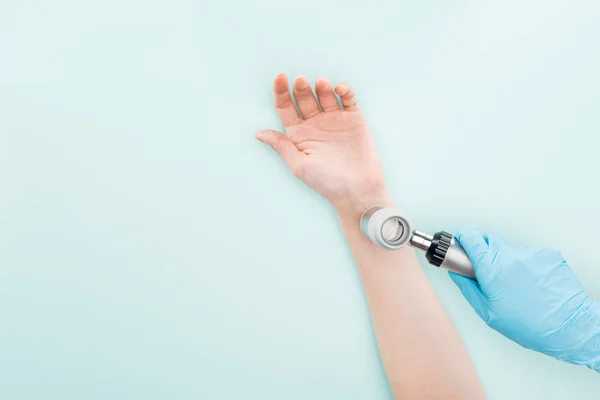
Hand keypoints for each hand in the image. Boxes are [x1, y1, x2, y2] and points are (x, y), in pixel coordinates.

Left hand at [256, 74, 388, 211]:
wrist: (358, 190)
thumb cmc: (327, 182)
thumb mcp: (299, 165)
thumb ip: (281, 146)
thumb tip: (258, 134)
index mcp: (299, 133)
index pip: (286, 107)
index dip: (281, 92)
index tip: (280, 78)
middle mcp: (315, 124)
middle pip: (305, 98)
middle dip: (301, 88)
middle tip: (301, 81)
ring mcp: (335, 119)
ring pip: (326, 95)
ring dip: (322, 87)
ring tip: (321, 84)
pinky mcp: (354, 119)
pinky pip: (349, 99)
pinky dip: (344, 90)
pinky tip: (339, 89)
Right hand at [450, 228, 599, 371]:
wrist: (569, 326)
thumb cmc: (529, 325)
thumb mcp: (488, 313)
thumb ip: (468, 288)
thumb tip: (456, 274)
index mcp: (491, 268)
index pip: (471, 237)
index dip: (463, 236)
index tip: (460, 240)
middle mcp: (510, 256)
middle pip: (489, 239)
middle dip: (483, 250)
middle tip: (486, 270)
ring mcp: (531, 254)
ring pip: (510, 250)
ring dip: (507, 261)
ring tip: (516, 286)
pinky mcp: (548, 255)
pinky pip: (530, 256)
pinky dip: (527, 266)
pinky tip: (532, 284)